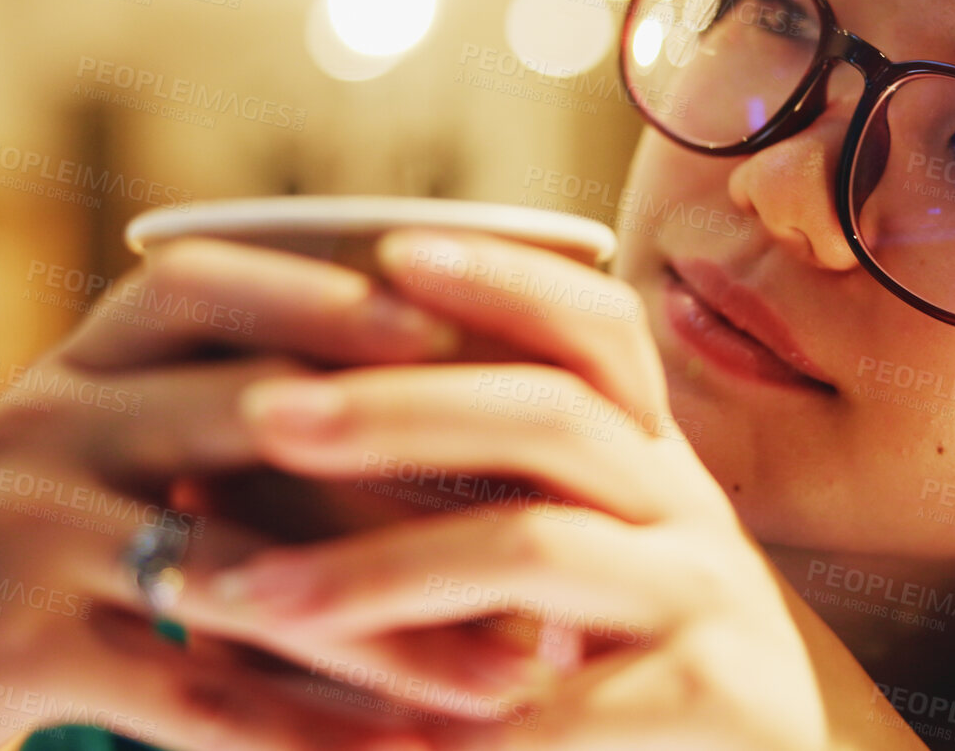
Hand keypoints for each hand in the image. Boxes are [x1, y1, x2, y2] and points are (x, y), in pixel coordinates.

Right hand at [0, 238, 472, 750]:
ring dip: (392, 633)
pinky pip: (187, 689)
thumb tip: (436, 429)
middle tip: (549, 528)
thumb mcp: (101, 465)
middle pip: (256, 418)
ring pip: (245, 571)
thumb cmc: (19, 562)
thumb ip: (229, 430)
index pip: (210, 286)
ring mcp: (15, 525)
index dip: (336, 297)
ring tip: (514, 674)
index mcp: (78, 364)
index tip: (468, 331)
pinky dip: (305, 732)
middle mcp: (46, 420)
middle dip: (413, 478)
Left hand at [178, 230, 928, 748]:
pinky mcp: (707, 702)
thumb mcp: (596, 560)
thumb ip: (510, 490)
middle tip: (264, 415)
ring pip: (533, 546)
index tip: (389, 252)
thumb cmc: (644, 669)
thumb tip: (303, 411)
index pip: (601, 333)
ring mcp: (706, 607)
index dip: (506, 281)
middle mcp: (691, 516)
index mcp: (655, 466)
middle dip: (397, 405)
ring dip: (374, 568)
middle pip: (552, 416)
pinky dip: (431, 723)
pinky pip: (546, 709)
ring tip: (247, 596)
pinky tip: (336, 740)